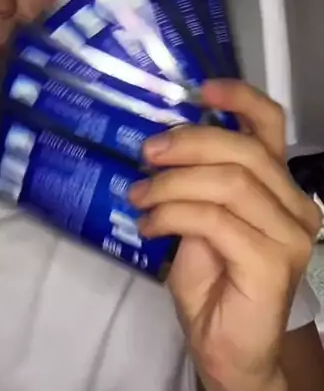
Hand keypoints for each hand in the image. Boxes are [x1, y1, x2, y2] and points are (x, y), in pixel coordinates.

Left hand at [129, 81, 321, 390]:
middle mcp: (295, 204)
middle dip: (188, 144)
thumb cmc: (214, 279)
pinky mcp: (274, 263)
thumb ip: (195, 180)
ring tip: (141, 196)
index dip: (239, 99)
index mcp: (277, 184)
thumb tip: (160, 142)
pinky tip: (151, 225)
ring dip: (173, 184)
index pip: (270, 126)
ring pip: (228, 183)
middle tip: (148, 153)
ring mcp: (289, 235)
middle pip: (243, 151)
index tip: (202, 90)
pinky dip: (174, 215)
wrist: (227, 346)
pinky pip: (215, 221)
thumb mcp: (198, 216)